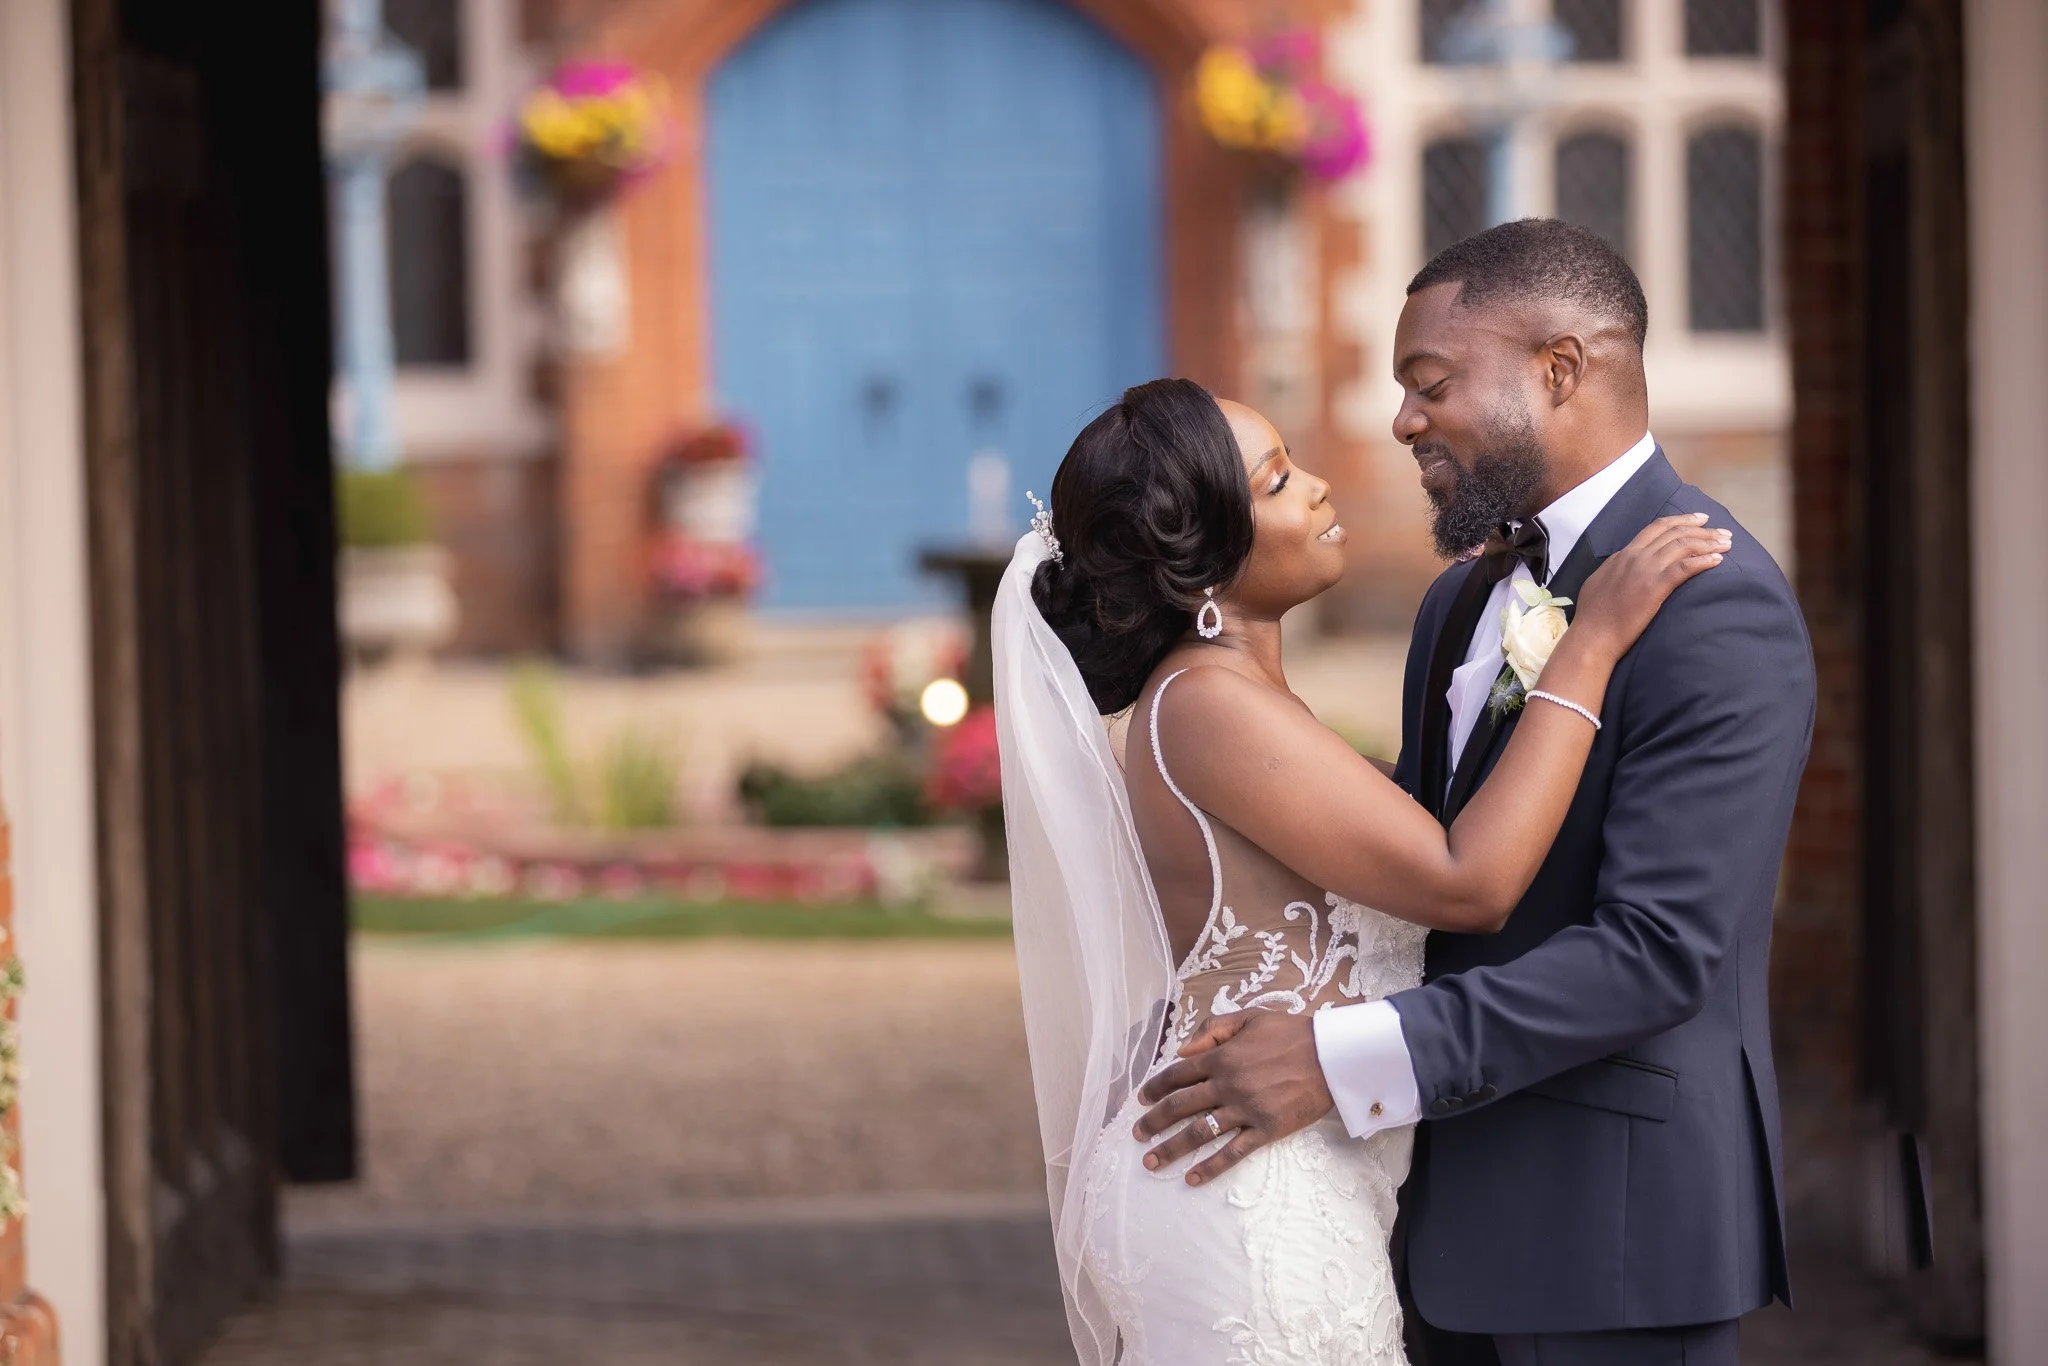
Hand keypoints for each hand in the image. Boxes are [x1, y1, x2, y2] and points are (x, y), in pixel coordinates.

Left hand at [1131, 1011, 1332, 1185]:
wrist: (1331, 1055)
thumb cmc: (1292, 1033)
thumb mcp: (1249, 1017)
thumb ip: (1213, 1028)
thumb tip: (1183, 1049)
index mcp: (1221, 1056)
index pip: (1178, 1074)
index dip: (1155, 1088)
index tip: (1141, 1100)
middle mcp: (1227, 1084)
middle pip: (1180, 1106)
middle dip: (1153, 1122)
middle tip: (1136, 1135)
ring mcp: (1245, 1109)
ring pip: (1199, 1133)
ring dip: (1171, 1149)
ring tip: (1151, 1162)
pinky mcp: (1266, 1130)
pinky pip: (1233, 1153)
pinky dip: (1211, 1167)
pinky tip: (1193, 1179)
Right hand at [1569, 513, 1729, 658]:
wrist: (1592, 636)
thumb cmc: (1593, 616)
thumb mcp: (1598, 582)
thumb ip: (1614, 568)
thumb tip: (1621, 562)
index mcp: (1624, 554)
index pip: (1656, 529)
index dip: (1681, 521)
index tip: (1699, 520)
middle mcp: (1635, 556)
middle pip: (1674, 532)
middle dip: (1702, 529)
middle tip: (1722, 531)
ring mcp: (1645, 570)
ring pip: (1682, 545)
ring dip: (1708, 542)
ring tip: (1726, 544)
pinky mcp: (1654, 587)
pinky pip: (1684, 567)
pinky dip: (1703, 561)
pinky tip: (1718, 561)